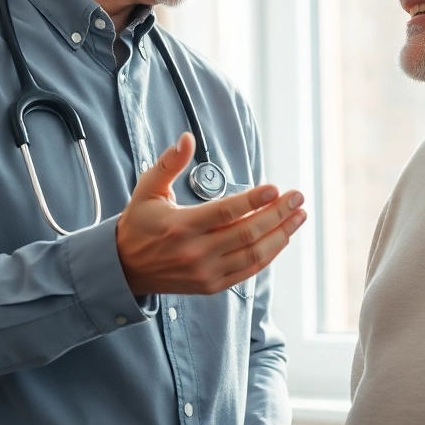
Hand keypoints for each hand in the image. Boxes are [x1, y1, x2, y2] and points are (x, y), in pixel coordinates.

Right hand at [116, 132, 306, 295]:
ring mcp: (205, 272)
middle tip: (298, 197)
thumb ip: (169, 163)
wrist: (125, 268)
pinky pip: (249, 271)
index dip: (254, 201)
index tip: (276, 188)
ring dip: (281, 234)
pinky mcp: (212, 286)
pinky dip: (269, 254)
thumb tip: (187, 138)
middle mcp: (195, 252)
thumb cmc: (140, 223)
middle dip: (278, 214)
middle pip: (247, 233)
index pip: (226, 212)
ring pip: (254, 254)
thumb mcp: (147, 189)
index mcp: (180, 226)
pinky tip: (282, 237)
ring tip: (299, 215)